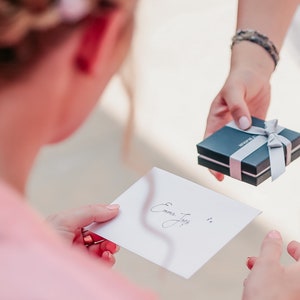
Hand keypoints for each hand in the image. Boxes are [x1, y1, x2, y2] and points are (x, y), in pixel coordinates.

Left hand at [46, 203, 119, 265]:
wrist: (35, 271)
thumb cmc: (41, 244)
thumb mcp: (65, 220)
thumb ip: (91, 212)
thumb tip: (113, 208)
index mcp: (67, 225)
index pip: (91, 217)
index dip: (104, 215)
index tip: (117, 214)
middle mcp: (73, 239)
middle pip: (98, 233)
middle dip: (109, 232)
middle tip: (115, 233)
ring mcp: (78, 254)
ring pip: (101, 247)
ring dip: (110, 246)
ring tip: (111, 246)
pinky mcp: (84, 268)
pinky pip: (101, 262)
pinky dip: (108, 258)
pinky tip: (107, 256)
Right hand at [204, 44, 272, 180]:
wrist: (256, 73)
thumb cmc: (238, 79)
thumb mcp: (234, 90)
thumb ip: (237, 107)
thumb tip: (244, 126)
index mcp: (216, 120)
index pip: (209, 143)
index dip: (210, 158)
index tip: (216, 171)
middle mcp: (227, 127)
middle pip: (226, 149)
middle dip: (230, 162)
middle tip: (239, 173)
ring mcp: (242, 128)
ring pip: (242, 146)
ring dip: (247, 155)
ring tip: (254, 165)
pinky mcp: (256, 126)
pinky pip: (258, 138)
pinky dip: (261, 145)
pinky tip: (267, 151)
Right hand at [242, 230, 299, 299]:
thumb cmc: (268, 298)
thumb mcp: (266, 264)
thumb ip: (271, 246)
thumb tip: (274, 235)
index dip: (296, 248)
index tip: (291, 245)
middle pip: (294, 268)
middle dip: (275, 259)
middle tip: (271, 255)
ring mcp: (295, 296)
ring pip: (284, 280)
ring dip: (269, 270)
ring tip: (255, 268)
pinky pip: (280, 291)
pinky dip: (269, 284)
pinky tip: (256, 284)